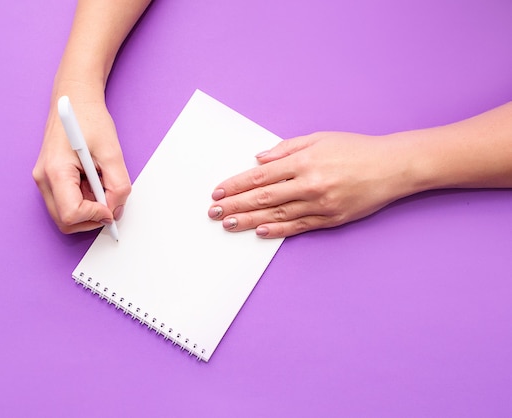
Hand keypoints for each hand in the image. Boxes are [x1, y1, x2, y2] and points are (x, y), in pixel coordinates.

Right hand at [33, 81, 130, 233]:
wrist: (75, 100)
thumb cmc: (89, 119)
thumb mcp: (112, 153)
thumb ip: (118, 185)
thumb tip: (116, 210)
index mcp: (56, 171)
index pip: (71, 214)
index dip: (95, 215)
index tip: (111, 206)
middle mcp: (43, 178)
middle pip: (65, 221)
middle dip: (91, 218)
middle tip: (110, 201)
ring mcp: (44, 179)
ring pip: (66, 215)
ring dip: (88, 209)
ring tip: (101, 183)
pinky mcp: (50, 179)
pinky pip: (66, 202)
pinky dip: (84, 200)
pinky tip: (93, 181)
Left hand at [208, 132, 415, 237]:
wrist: (393, 166)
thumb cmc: (355, 148)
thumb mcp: (319, 138)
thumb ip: (286, 149)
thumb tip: (259, 160)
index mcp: (304, 161)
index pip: (260, 177)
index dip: (236, 185)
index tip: (219, 192)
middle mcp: (309, 184)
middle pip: (263, 198)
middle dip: (235, 205)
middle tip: (214, 212)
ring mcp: (320, 204)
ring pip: (276, 215)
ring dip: (249, 220)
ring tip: (229, 224)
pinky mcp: (331, 219)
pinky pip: (298, 226)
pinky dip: (278, 230)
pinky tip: (259, 231)